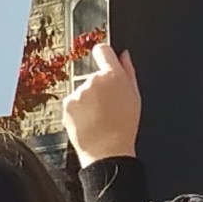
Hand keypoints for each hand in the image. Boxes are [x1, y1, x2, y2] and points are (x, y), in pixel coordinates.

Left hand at [63, 44, 140, 167]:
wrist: (107, 151)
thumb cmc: (124, 127)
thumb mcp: (135, 96)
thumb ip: (128, 71)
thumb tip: (124, 55)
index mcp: (114, 75)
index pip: (103, 50)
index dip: (103, 55)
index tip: (104, 59)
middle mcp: (94, 80)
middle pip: (94, 76)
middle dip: (99, 87)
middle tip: (107, 106)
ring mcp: (79, 92)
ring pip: (83, 91)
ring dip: (88, 100)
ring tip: (99, 117)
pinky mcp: (68, 104)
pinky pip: (73, 102)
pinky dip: (79, 110)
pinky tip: (89, 121)